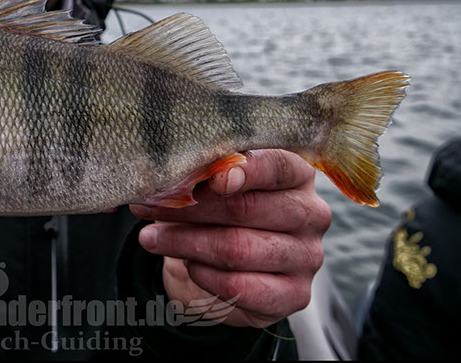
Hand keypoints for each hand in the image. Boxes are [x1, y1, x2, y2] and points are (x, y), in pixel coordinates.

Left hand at [130, 149, 331, 327]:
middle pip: (246, 209)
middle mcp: (311, 213)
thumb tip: (163, 175)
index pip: (277, 165)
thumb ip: (202, 175)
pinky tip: (187, 265)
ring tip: (151, 238)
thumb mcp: (214, 184)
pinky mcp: (295, 295)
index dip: (246, 170)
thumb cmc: (222, 210)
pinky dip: (205, 275)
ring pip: (237, 248)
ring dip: (185, 243)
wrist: (230, 265)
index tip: (212, 178)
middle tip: (149, 207)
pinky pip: (240, 286)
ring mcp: (307, 256)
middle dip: (190, 209)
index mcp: (297, 174)